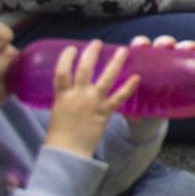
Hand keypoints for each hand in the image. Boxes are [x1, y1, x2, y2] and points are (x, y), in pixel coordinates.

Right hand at [43, 42, 137, 157]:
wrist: (68, 152)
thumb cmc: (59, 135)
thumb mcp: (57, 111)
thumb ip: (64, 98)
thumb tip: (68, 89)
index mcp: (62, 96)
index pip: (61, 72)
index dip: (66, 58)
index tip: (72, 48)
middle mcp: (78, 96)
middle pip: (84, 69)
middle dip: (91, 54)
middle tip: (97, 43)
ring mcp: (92, 103)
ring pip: (106, 78)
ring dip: (115, 63)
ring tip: (123, 50)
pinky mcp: (105, 112)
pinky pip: (119, 97)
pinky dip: (128, 87)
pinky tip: (137, 77)